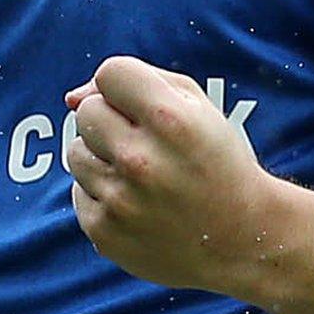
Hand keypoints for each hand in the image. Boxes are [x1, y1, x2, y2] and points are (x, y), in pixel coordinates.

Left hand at [63, 56, 277, 294]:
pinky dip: (103, 194)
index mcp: (171, 121)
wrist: (242, 240)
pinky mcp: (105, 232)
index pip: (109, 73)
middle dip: (112, 120)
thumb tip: (71, 98)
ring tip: (143, 176)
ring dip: (103, 158)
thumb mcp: (198, 107)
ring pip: (76, 152)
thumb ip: (138, 81)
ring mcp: (120, 201)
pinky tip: (137, 203)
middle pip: (86, 111)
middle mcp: (142, 160)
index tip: (144, 106)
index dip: (125, 86)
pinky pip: (79, 192)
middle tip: (147, 144)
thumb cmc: (217, 162)